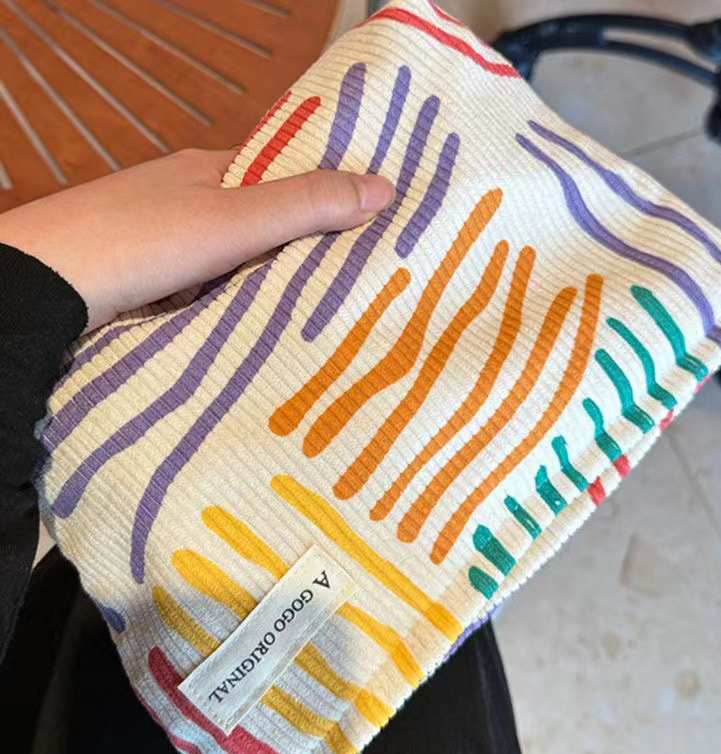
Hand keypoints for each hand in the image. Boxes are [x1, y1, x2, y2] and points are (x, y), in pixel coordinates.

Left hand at [0, 149, 394, 331]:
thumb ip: (305, 206)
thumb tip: (384, 188)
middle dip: (304, 247)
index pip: (284, 175)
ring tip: (322, 307)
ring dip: (269, 281)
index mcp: (209, 170)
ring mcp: (166, 244)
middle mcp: (187, 201)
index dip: (326, 195)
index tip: (371, 223)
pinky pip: (210, 289)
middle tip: (359, 276)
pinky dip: (235, 302)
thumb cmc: (139, 241)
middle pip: (263, 222)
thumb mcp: (235, 220)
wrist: (44, 287)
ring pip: (236, 261)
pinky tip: (259, 324)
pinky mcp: (150, 283)